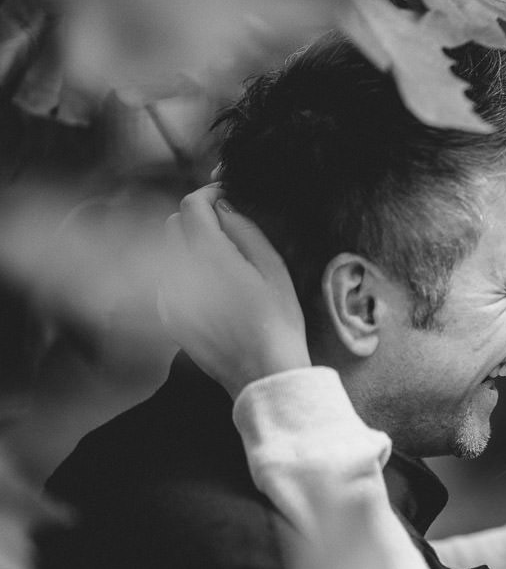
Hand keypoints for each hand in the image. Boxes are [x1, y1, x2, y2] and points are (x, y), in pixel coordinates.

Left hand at [158, 184, 310, 397]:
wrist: (262, 373)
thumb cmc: (278, 321)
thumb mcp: (275, 268)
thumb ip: (245, 230)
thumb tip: (223, 207)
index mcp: (210, 256)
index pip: (191, 206)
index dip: (208, 196)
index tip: (226, 199)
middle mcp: (179, 273)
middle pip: (173, 225)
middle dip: (197, 220)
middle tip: (226, 230)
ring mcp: (168, 297)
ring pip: (165, 252)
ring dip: (187, 246)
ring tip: (219, 260)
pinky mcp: (166, 317)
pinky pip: (165, 280)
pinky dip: (181, 273)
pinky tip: (210, 289)